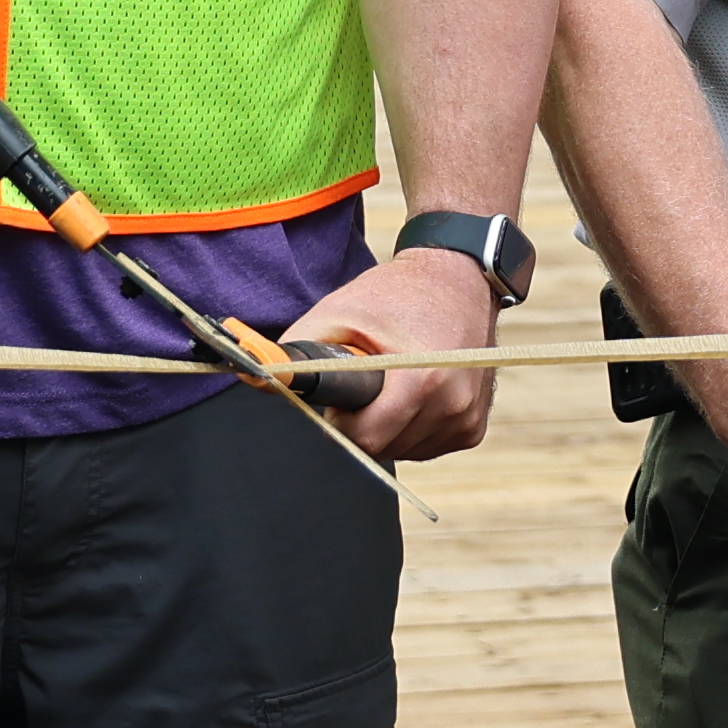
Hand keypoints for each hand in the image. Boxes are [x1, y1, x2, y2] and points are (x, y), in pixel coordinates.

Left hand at [300, 239, 503, 463]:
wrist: (459, 276)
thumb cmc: (397, 293)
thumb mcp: (339, 313)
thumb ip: (295, 351)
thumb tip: (253, 376)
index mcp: (421, 381)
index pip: (366, 439)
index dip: (342, 422)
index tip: (340, 398)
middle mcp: (452, 406)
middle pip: (384, 448)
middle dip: (363, 424)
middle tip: (364, 384)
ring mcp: (466, 419)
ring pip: (403, 451)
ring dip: (387, 428)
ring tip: (391, 384)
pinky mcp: (473, 427)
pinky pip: (426, 447)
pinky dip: (411, 429)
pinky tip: (412, 394)